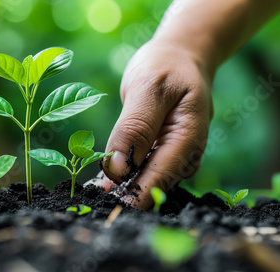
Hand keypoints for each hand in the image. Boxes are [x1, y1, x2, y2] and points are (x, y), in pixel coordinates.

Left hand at [97, 40, 212, 208]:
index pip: (159, 179)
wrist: (178, 57)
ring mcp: (172, 157)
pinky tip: (100, 179)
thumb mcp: (148, 89)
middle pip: (151, 186)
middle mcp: (184, 155)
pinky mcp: (158, 155)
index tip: (106, 207)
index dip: (132, 196)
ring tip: (91, 192)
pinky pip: (138, 171)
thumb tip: (118, 171)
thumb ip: (134, 129)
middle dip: (123, 195)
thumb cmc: (165, 67)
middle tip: (91, 200)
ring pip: (142, 182)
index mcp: (188, 139)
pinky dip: (120, 175)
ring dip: (118, 187)